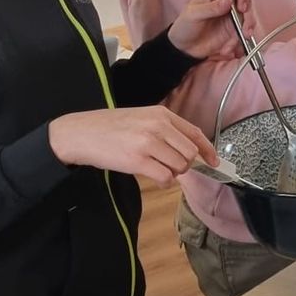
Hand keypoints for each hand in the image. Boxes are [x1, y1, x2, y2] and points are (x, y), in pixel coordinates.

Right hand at [49, 106, 217, 186]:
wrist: (80, 134)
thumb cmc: (110, 127)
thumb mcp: (142, 118)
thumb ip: (164, 130)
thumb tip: (188, 149)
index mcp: (162, 114)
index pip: (194, 132)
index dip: (208, 149)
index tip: (214, 162)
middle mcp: (158, 126)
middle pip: (190, 153)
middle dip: (186, 165)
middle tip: (171, 167)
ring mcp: (148, 143)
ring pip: (180, 166)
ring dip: (173, 173)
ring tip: (157, 169)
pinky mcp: (137, 161)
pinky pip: (165, 177)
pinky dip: (163, 181)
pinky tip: (152, 176)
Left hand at [168, 0, 254, 59]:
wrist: (183, 48)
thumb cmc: (184, 26)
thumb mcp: (193, 15)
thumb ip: (211, 8)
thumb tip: (228, 1)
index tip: (241, 6)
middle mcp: (227, 2)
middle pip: (246, 1)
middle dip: (248, 15)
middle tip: (244, 27)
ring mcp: (232, 16)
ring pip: (249, 17)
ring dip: (248, 29)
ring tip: (242, 38)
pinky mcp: (233, 30)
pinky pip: (242, 34)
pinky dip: (238, 42)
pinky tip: (227, 48)